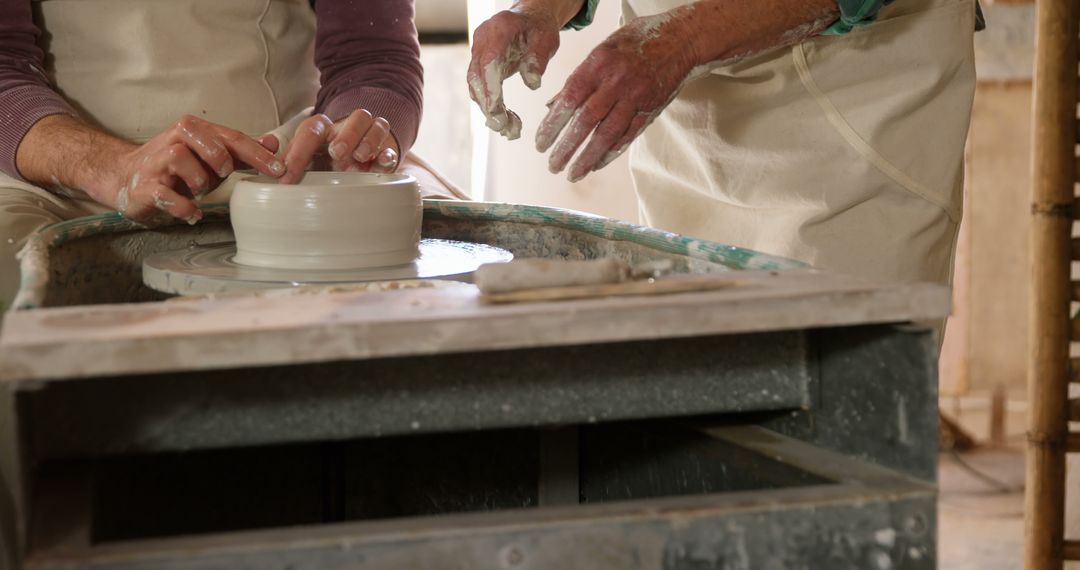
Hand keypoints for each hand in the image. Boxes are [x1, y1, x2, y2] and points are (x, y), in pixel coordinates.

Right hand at [110, 115, 285, 223]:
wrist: (126, 178)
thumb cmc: (178, 168)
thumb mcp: (212, 157)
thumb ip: (241, 152)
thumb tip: (273, 142)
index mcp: (197, 130)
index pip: (233, 139)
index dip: (258, 154)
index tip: (280, 169)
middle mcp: (176, 139)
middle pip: (209, 142)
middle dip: (222, 161)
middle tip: (223, 174)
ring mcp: (158, 162)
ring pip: (184, 160)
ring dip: (199, 181)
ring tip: (198, 191)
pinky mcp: (145, 186)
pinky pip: (166, 195)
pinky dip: (183, 207)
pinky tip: (192, 212)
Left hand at [275, 109, 399, 183]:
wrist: (356, 155)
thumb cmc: (325, 159)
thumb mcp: (303, 158)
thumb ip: (283, 156)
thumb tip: (263, 151)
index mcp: (324, 129)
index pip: (311, 131)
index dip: (297, 153)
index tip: (286, 177)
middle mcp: (349, 128)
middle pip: (354, 118)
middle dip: (346, 135)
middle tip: (336, 154)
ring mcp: (372, 137)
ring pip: (377, 125)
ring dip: (367, 141)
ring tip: (358, 160)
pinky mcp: (387, 151)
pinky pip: (391, 148)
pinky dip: (387, 154)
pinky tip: (382, 162)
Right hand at [467, 7, 561, 139]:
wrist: (529, 19)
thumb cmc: (539, 28)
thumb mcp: (546, 39)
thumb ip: (538, 59)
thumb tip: (533, 84)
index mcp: (499, 30)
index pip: (488, 62)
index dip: (490, 88)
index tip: (496, 112)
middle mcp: (482, 40)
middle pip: (477, 78)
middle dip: (489, 106)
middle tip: (505, 128)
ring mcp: (478, 53)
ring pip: (476, 87)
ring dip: (491, 111)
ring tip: (511, 130)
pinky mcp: (479, 65)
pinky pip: (481, 89)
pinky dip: (492, 106)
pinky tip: (507, 121)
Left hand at [537, 13, 698, 181]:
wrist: (680, 39)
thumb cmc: (635, 42)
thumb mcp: (601, 50)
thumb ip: (578, 78)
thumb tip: (552, 106)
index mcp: (598, 63)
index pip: (569, 99)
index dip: (553, 125)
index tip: (540, 143)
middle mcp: (616, 82)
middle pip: (587, 121)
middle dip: (567, 147)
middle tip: (552, 165)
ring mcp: (635, 97)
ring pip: (608, 134)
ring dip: (587, 157)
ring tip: (572, 173)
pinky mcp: (650, 109)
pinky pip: (628, 136)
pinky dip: (611, 152)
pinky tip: (596, 165)